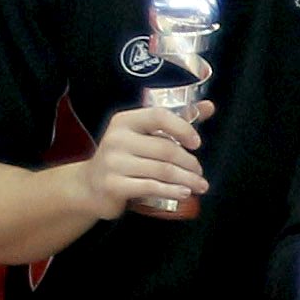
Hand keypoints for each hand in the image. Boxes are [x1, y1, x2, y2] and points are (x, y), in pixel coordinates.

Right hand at [83, 100, 213, 219]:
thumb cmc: (124, 158)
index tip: (197, 143)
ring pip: (161, 170)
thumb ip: (176, 121)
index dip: (182, 128)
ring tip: (199, 186)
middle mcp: (117, 138)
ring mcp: (113, 162)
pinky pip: (150, 187)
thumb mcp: (144, 136)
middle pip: (165, 149)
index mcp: (125, 121)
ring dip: (186, 180)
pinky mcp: (113, 185)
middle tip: (200, 173)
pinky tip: (184, 193)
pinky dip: (171, 191)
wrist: (89, 186)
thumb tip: (209, 106)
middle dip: (189, 163)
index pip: (159, 116)